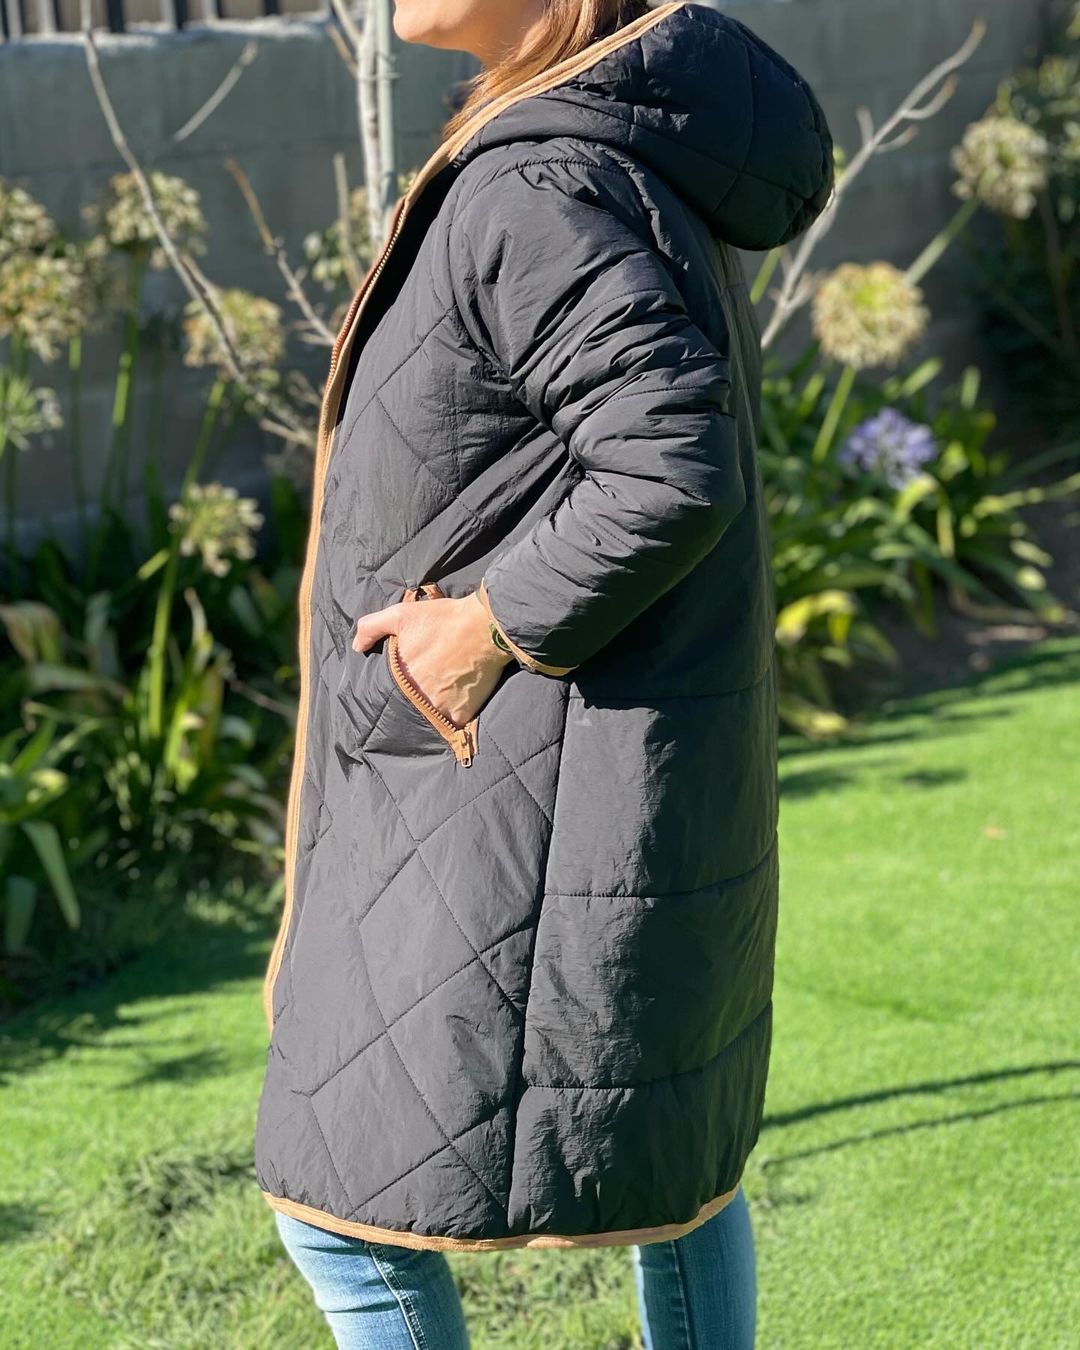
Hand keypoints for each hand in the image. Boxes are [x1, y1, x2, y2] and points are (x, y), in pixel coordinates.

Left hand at [352, 589, 514, 726]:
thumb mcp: (400, 615)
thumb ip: (372, 628)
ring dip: (434, 707)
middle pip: (410, 706)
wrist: (485, 627)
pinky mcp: (462, 714)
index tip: (404, 682)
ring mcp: (440, 709)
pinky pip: (453, 722)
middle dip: (415, 697)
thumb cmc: (443, 619)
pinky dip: (454, 713)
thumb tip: (357, 647)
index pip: (389, 693)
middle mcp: (418, 698)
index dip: (396, 688)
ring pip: (431, 715)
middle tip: (426, 685)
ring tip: (442, 692)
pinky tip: (458, 698)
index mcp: (400, 678)